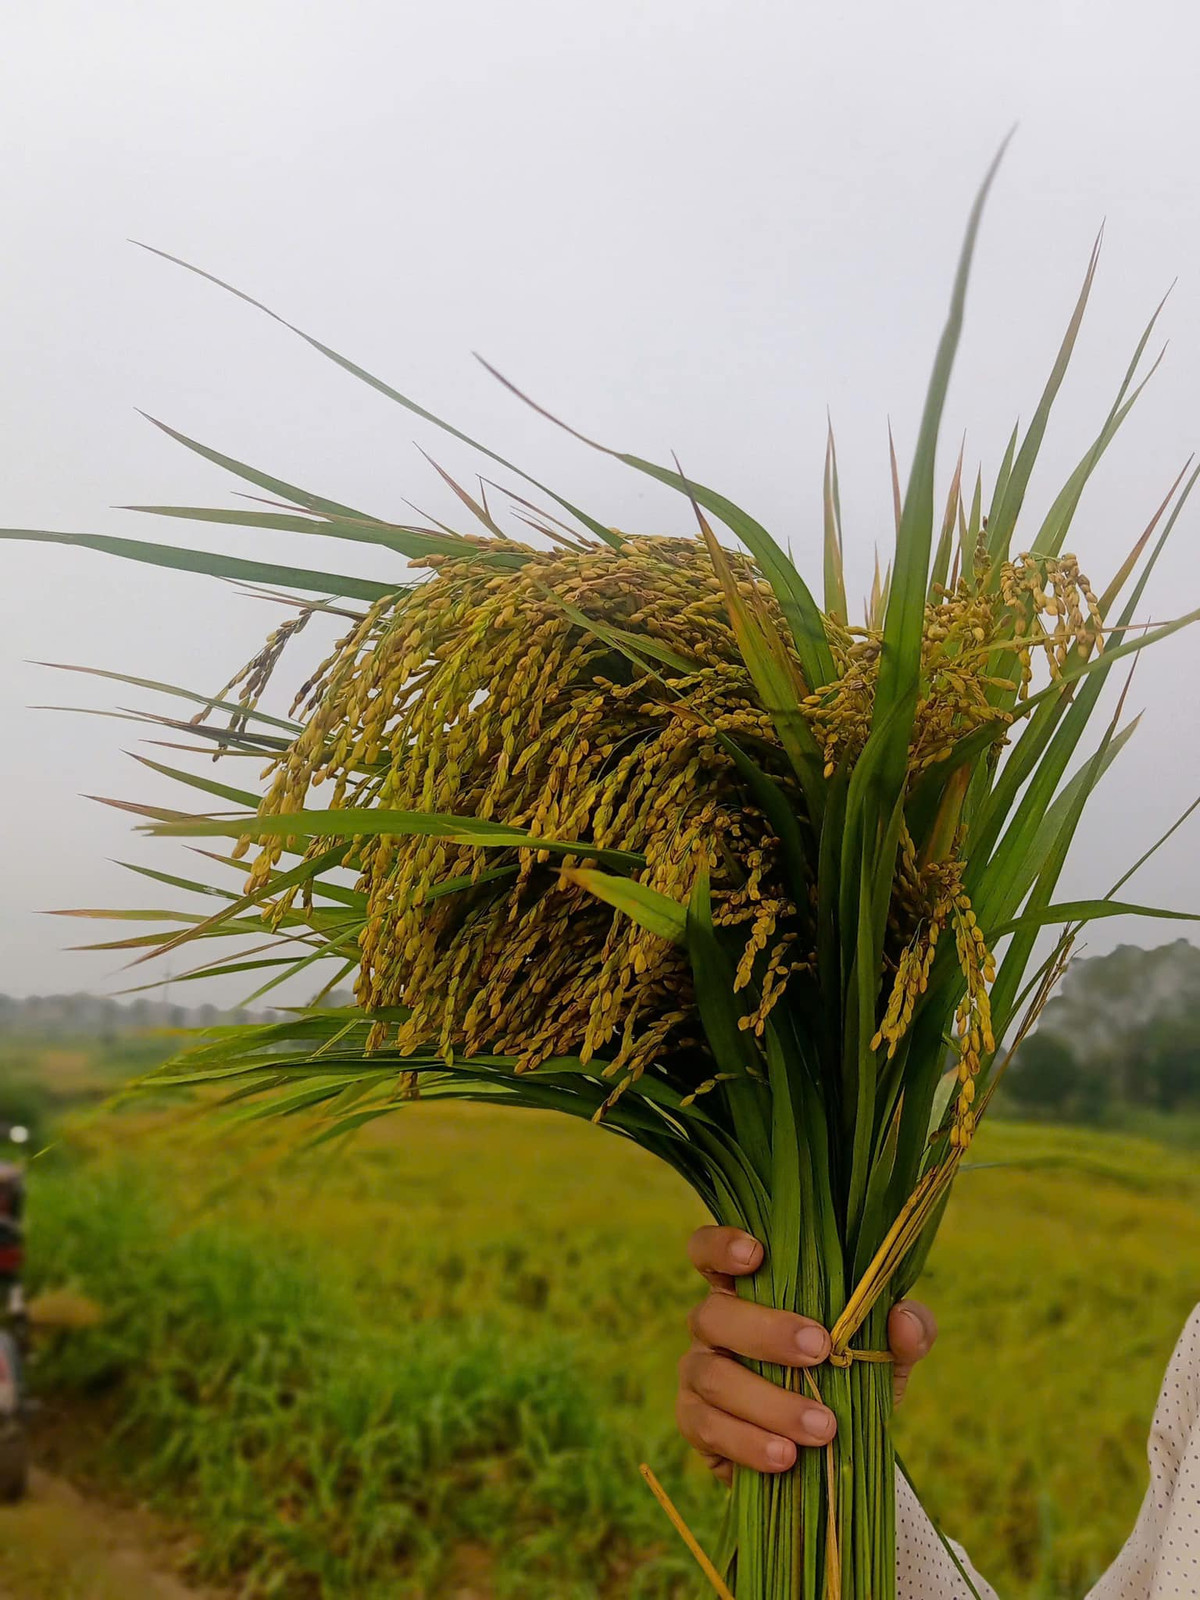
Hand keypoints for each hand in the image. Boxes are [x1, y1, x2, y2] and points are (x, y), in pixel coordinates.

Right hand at [676, 1226, 937, 1484]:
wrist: (833, 1451)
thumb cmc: (849, 1377)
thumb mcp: (886, 1352)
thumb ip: (905, 1329)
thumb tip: (904, 1320)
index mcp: (747, 1289)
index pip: (708, 1250)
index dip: (720, 1245)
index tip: (755, 1254)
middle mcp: (713, 1324)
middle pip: (713, 1315)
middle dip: (766, 1333)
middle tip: (818, 1351)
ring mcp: (698, 1372)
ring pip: (712, 1376)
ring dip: (769, 1402)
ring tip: (822, 1429)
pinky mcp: (695, 1423)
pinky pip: (707, 1428)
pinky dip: (748, 1443)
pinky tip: (786, 1456)